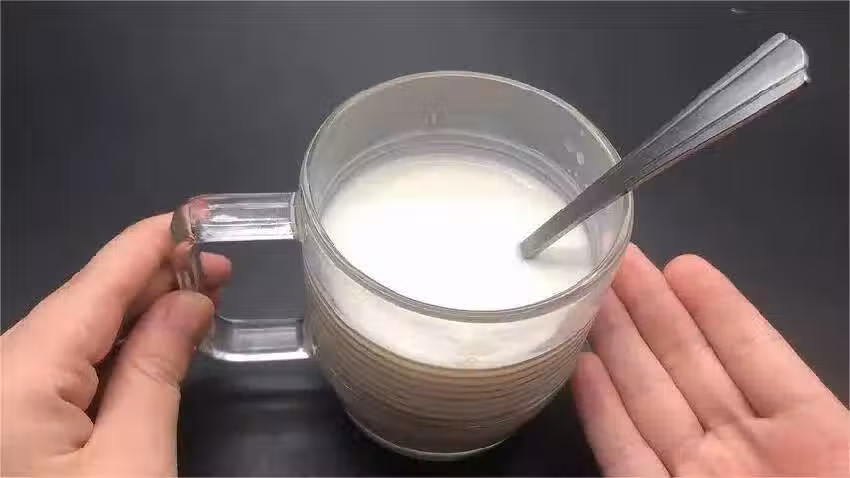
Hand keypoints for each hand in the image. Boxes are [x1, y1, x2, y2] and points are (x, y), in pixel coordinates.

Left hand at [1, 214, 230, 475]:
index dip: (150, 243)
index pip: (95, 285)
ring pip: (74, 338)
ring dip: (139, 316)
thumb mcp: (134, 464)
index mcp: (17, 375)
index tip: (200, 212)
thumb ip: (156, 374)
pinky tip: (153, 346)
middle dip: (154, 280)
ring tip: (200, 298)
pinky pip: (63, 370)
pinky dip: (114, 352)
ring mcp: (0, 398)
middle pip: (83, 306)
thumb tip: (188, 303)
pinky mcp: (8, 424)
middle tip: (220, 267)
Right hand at [572, 245, 848, 475]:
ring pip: (650, 401)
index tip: (682, 264)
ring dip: (617, 345)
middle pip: (689, 365)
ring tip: (588, 293)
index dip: (717, 307)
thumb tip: (794, 336)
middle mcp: (746, 448)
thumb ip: (801, 378)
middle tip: (617, 258)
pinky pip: (627, 459)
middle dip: (651, 307)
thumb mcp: (845, 443)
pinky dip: (602, 415)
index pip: (754, 352)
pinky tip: (582, 369)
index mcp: (811, 433)